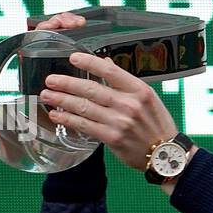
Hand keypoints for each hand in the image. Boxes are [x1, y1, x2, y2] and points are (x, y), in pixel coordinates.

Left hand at [31, 12, 181, 173]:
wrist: (166, 154)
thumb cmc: (157, 125)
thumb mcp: (148, 98)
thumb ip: (125, 81)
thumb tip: (105, 61)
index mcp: (139, 90)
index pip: (110, 71)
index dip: (89, 63)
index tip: (73, 58)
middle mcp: (129, 104)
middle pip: (91, 89)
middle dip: (66, 83)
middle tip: (50, 80)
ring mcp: (120, 121)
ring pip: (84, 107)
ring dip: (61, 100)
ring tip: (47, 95)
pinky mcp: (112, 138)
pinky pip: (84, 125)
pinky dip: (68, 119)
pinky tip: (57, 115)